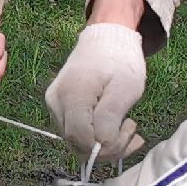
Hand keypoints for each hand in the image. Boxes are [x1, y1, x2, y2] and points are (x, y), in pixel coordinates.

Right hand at [44, 17, 146, 157]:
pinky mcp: (58, 107)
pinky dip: (97, 136)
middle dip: (108, 147)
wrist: (106, 38)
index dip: (106, 146)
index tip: (130, 130)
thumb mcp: (125, 88)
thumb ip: (110, 118)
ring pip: (76, 141)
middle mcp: (56, 102)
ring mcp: (54, 105)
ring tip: (128, 127)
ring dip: (105, 143)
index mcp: (72, 95)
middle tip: (132, 129)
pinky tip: (115, 126)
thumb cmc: (120, 60)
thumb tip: (101, 145)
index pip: (81, 138)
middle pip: (76, 143)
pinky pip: (75, 132)